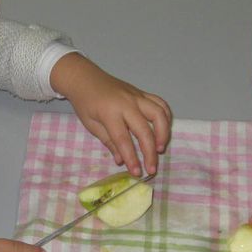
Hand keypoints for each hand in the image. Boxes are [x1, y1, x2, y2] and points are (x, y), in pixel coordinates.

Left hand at [50, 53, 171, 175]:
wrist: (85, 78)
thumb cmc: (86, 103)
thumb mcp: (91, 125)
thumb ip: (109, 142)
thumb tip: (122, 160)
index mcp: (110, 113)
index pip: (123, 140)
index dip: (132, 158)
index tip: (137, 173)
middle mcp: (127, 104)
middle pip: (144, 130)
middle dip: (150, 152)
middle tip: (151, 169)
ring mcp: (137, 96)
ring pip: (159, 113)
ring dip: (163, 133)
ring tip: (160, 149)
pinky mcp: (142, 93)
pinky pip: (160, 103)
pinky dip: (166, 117)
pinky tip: (163, 130)